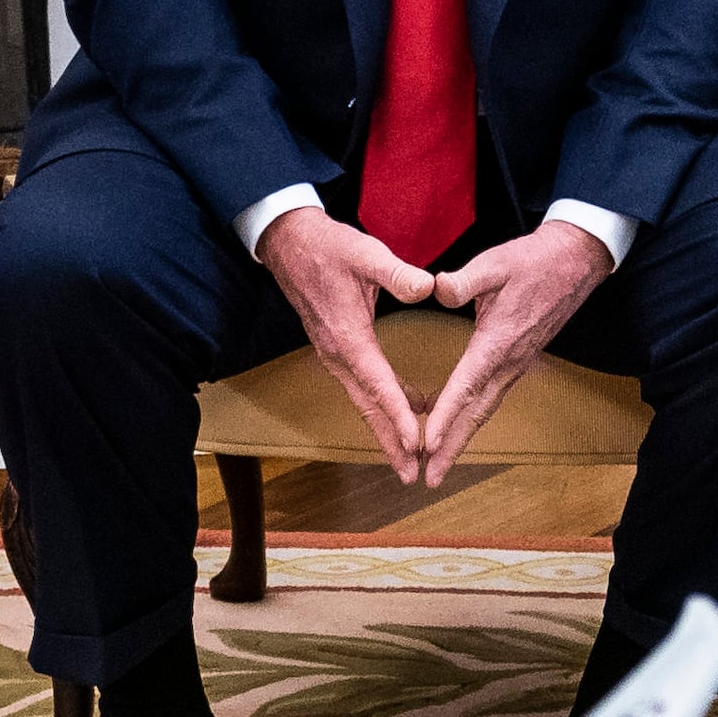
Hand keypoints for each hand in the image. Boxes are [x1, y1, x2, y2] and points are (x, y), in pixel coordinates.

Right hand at [260, 205, 441, 477]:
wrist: (288, 243)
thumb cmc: (327, 247)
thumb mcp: (366, 253)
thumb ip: (398, 273)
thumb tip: (429, 288)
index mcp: (348, 337)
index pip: (378, 384)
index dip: (399, 415)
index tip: (418, 441)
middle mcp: (338, 355)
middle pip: (367, 407)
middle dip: (390, 442)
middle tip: (412, 473)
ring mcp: (334, 355)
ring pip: (363, 401)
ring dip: (386, 429)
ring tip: (410, 455)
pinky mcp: (336, 349)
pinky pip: (361, 387)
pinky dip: (382, 404)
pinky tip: (407, 406)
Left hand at [414, 221, 617, 486]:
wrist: (576, 261)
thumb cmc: (533, 261)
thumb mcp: (495, 263)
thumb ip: (464, 280)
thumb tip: (437, 290)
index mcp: (498, 341)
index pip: (466, 385)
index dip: (446, 416)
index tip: (428, 442)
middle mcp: (509, 362)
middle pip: (477, 413)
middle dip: (453, 447)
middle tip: (430, 478)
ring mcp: (517, 365)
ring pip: (485, 410)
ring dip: (462, 439)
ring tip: (440, 465)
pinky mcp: (519, 361)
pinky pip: (493, 398)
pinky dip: (474, 418)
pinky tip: (460, 427)